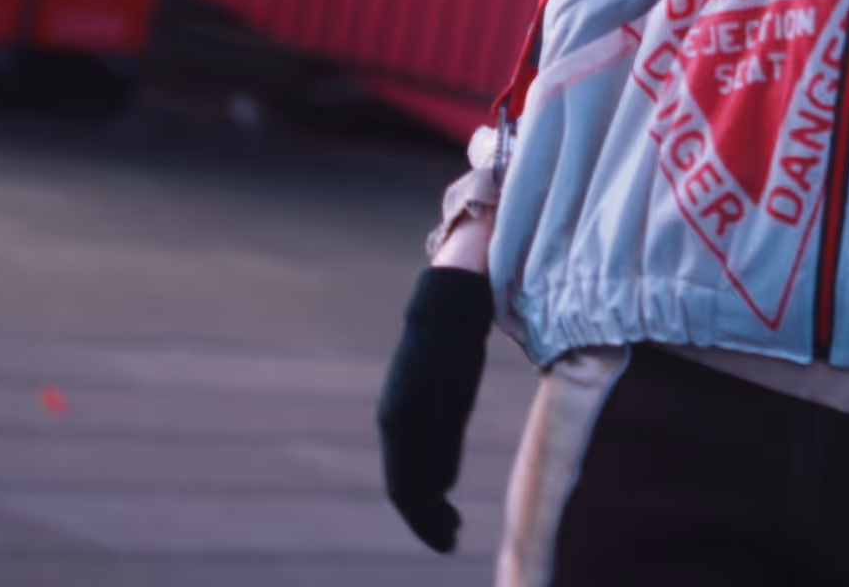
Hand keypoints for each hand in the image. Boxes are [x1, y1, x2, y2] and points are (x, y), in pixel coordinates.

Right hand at [374, 267, 493, 551]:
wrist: (448, 306)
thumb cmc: (455, 350)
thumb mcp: (454, 398)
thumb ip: (443, 443)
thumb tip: (436, 491)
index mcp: (399, 424)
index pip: (405, 488)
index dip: (424, 521)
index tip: (448, 543)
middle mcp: (393, 423)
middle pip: (403, 486)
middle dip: (425, 519)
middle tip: (452, 541)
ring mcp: (400, 414)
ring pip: (408, 472)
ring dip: (427, 503)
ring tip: (453, 526)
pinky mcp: (413, 406)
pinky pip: (415, 454)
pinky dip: (429, 479)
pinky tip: (446, 493)